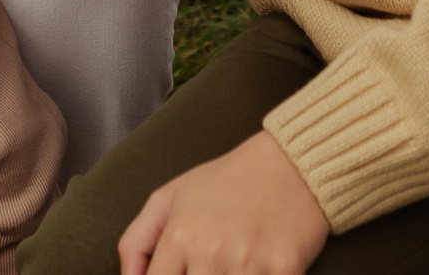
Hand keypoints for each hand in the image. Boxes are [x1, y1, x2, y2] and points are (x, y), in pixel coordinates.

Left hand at [118, 131, 328, 274]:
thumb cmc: (226, 182)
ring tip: (229, 267)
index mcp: (180, 234)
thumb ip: (136, 241)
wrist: (291, 164)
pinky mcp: (285, 270)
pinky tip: (256, 268)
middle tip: (204, 271)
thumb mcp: (170, 197)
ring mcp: (249, 263)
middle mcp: (211, 251)